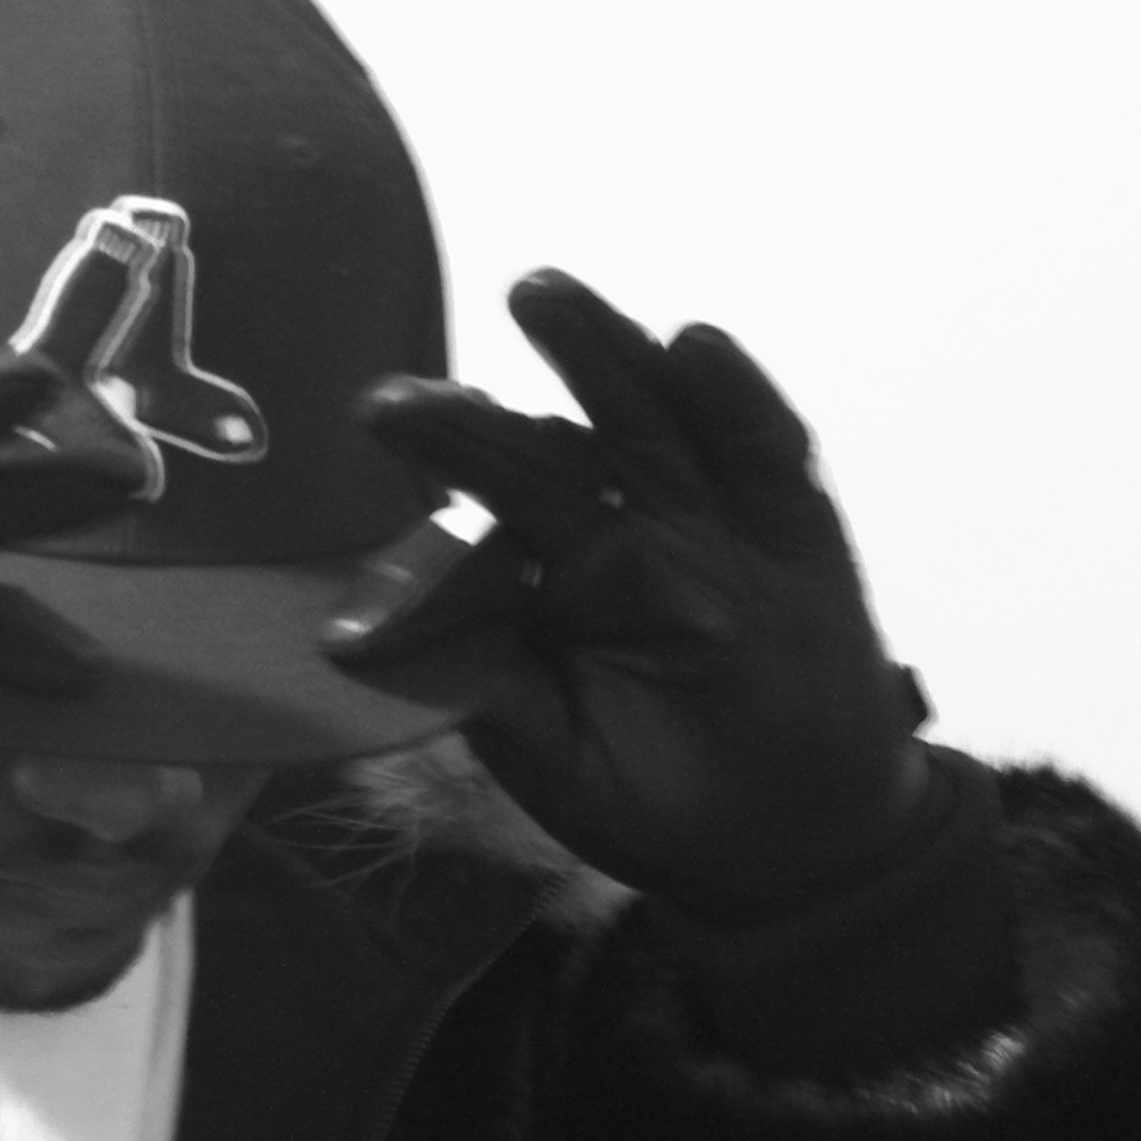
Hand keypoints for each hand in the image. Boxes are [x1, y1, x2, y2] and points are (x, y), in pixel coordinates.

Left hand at [328, 272, 929, 916]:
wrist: (786, 844)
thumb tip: (345, 644)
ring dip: (603, 354)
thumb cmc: (650, 790)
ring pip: (652, 420)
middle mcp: (626, 525)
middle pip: (561, 436)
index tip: (379, 411)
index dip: (442, 444)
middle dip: (503, 386)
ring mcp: (711, 521)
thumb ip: (472, 682)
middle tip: (436, 334)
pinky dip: (733, 400)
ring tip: (543, 296)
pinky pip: (763, 454)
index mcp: (554, 570)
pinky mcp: (796, 532)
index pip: (491, 491)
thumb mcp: (549, 750)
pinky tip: (695, 347)